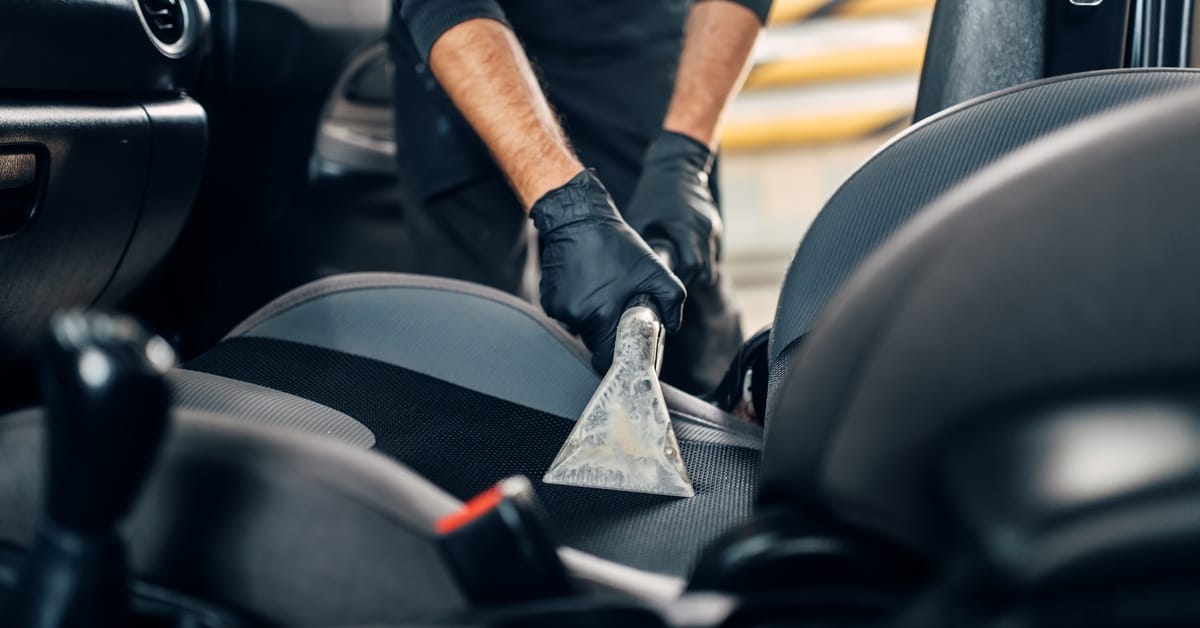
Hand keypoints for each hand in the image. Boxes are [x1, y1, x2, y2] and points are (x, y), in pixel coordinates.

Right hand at [531, 169, 685, 372]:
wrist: (577, 219)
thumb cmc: (617, 244)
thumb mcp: (654, 269)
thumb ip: (672, 301)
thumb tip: (673, 327)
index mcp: (602, 314)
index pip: (606, 358)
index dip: (617, 355)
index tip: (624, 345)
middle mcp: (577, 316)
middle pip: (593, 342)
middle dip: (607, 331)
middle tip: (618, 306)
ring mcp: (559, 308)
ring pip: (580, 327)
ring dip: (592, 316)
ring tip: (601, 288)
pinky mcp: (548, 299)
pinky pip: (566, 313)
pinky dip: (576, 304)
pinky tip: (584, 282)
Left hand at [623, 130, 722, 285]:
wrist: (676, 165)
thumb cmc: (653, 193)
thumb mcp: (640, 218)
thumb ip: (639, 245)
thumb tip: (628, 271)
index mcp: (685, 229)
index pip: (691, 267)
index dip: (680, 281)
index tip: (667, 289)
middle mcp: (702, 230)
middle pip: (705, 271)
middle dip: (690, 280)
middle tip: (672, 284)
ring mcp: (711, 226)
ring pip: (709, 261)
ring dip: (695, 268)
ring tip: (676, 268)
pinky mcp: (713, 223)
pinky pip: (709, 247)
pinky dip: (698, 253)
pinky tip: (683, 249)